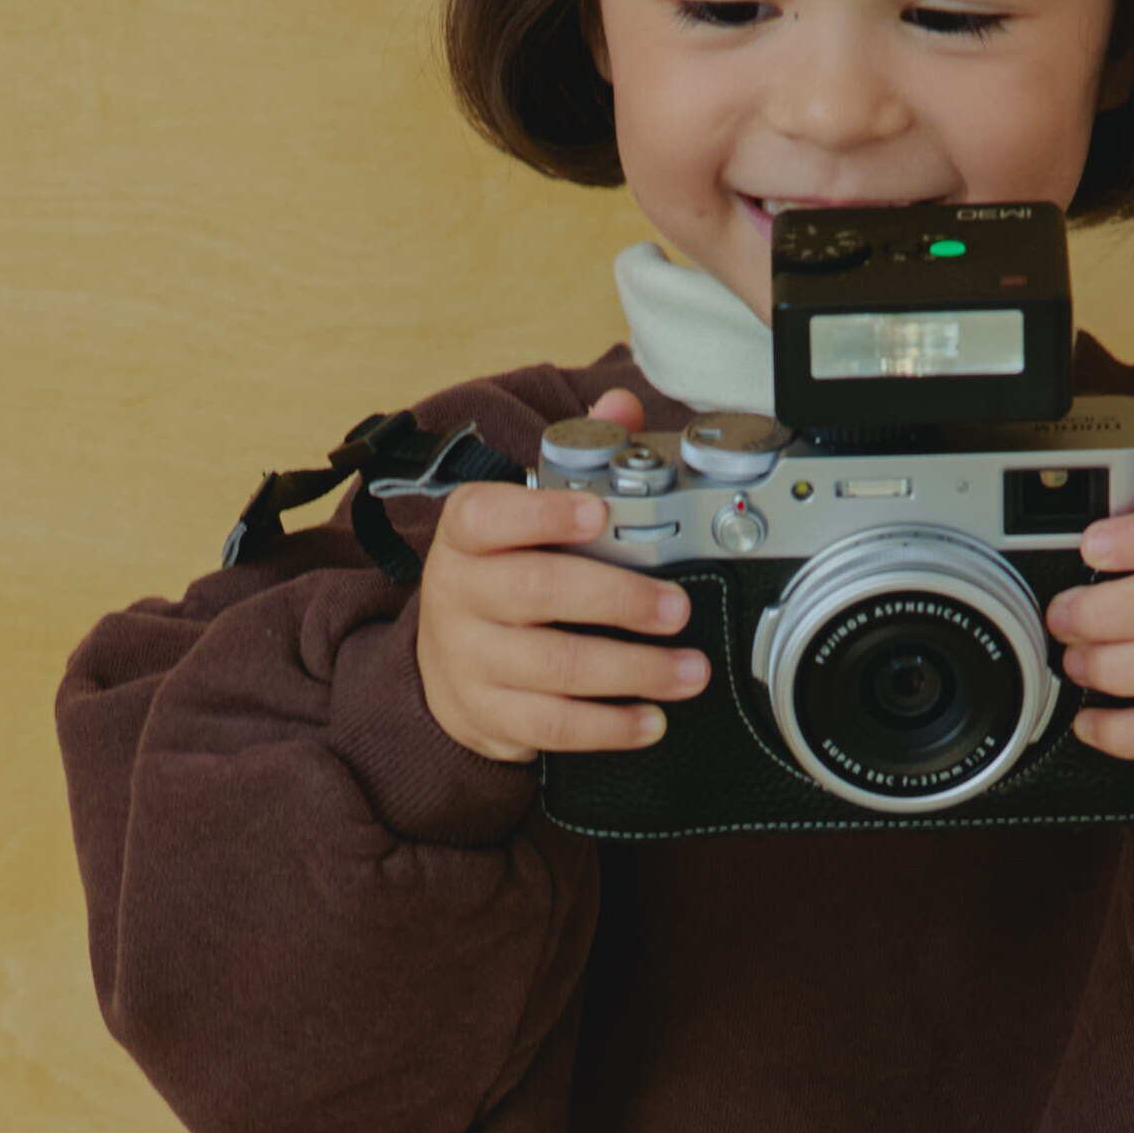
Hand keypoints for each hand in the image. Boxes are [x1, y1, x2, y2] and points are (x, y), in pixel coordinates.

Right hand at [412, 390, 712, 764]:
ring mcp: (470, 658)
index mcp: (469, 533)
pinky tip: (651, 720)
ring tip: (688, 671)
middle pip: (536, 594)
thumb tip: (621, 404)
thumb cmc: (501, 573)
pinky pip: (550, 727)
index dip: (545, 514)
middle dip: (617, 601)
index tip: (600, 512)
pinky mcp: (488, 714)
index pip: (490, 516)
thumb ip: (578, 456)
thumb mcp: (523, 513)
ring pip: (553, 668)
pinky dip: (607, 728)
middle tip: (677, 609)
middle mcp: (460, 593)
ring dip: (632, 671)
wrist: (445, 661)